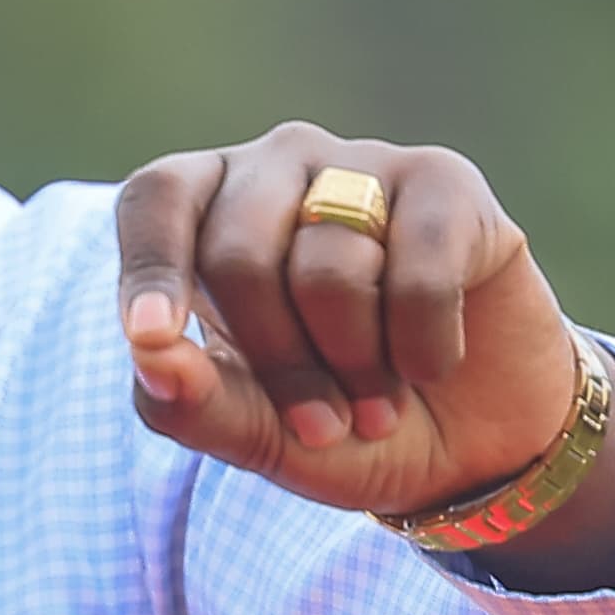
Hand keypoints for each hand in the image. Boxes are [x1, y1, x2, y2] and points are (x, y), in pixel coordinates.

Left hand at [118, 121, 587, 516]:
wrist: (465, 449)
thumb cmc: (338, 427)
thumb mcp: (254, 437)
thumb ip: (190, 402)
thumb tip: (149, 355)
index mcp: (207, 214)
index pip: (155, 200)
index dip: (150, 268)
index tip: (150, 338)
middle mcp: (278, 168)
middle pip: (239, 253)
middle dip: (277, 362)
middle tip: (319, 422)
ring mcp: (363, 165)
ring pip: (328, 267)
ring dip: (356, 367)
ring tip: (376, 402)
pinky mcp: (445, 181)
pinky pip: (419, 274)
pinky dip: (423, 348)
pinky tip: (431, 364)